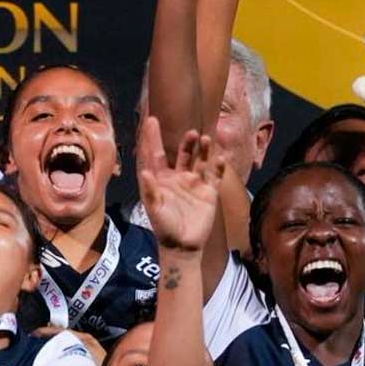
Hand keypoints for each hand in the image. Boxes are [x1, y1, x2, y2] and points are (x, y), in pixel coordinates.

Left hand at [134, 118, 224, 253]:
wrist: (183, 246)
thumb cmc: (164, 228)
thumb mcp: (155, 209)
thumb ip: (151, 191)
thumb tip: (145, 172)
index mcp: (161, 179)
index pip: (156, 154)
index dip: (153, 137)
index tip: (152, 119)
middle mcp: (178, 177)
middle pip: (182, 154)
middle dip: (186, 142)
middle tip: (191, 132)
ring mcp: (194, 183)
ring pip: (199, 161)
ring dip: (203, 150)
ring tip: (205, 139)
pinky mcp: (208, 192)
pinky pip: (214, 175)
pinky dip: (218, 166)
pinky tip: (220, 157)